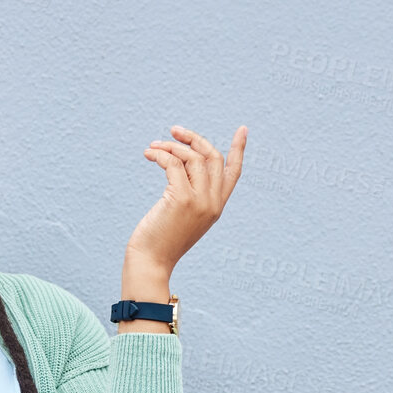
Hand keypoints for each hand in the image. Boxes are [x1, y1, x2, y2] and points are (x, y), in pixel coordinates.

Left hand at [129, 125, 247, 269]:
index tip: (242, 130)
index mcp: (216, 207)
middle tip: (174, 131)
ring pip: (193, 158)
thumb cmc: (160, 240)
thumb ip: (189, 194)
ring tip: (153, 148)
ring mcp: (199, 201)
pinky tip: (149, 155)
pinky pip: (174, 164)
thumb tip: (179, 164)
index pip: (234, 173)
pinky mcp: (181, 199)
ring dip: (171, 146)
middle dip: (194, 139)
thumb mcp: (182, 216)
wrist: (151, 262)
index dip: (238, 149)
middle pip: (213, 157)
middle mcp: (213, 203)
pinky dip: (161, 154)